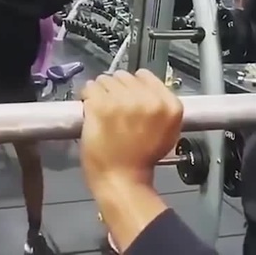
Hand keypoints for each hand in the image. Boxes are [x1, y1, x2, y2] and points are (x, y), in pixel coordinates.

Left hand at [80, 69, 182, 188]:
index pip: (144, 75)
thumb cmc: (142, 159)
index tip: (128, 98)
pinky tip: (90, 109)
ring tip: (102, 110)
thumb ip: (158, 106)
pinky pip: (90, 87)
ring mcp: (123, 101)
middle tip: (114, 107)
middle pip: (124, 75)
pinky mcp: (101, 105)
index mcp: (169, 105)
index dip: (133, 86)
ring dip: (101, 92)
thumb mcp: (166, 130)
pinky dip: (87, 96)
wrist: (122, 181)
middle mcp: (148, 99)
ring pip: (105, 79)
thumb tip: (141, 87)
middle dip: (117, 89)